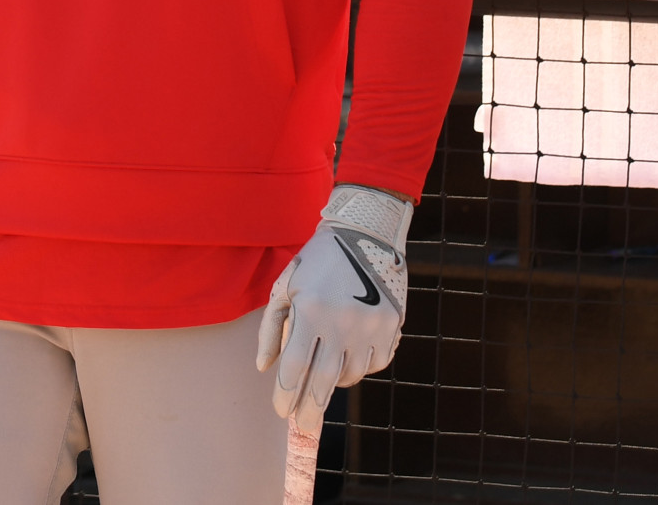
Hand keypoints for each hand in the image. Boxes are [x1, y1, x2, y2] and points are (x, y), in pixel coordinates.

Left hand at [255, 185, 408, 435]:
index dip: (285, 396)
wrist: (365, 232)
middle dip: (309, 411)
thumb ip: (271, 330)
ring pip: (350, 376)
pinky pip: (376, 363)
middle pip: (322, 384)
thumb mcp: (285, 287)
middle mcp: (341, 323)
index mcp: (310, 312)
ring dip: (334, 383)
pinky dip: (362, 367)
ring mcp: (370, 325)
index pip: (294, 369)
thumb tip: (265, 369)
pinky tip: (351, 359)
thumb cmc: (318, 261)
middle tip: (304, 425)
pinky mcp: (391, 324)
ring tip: (325, 378)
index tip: (281, 411)